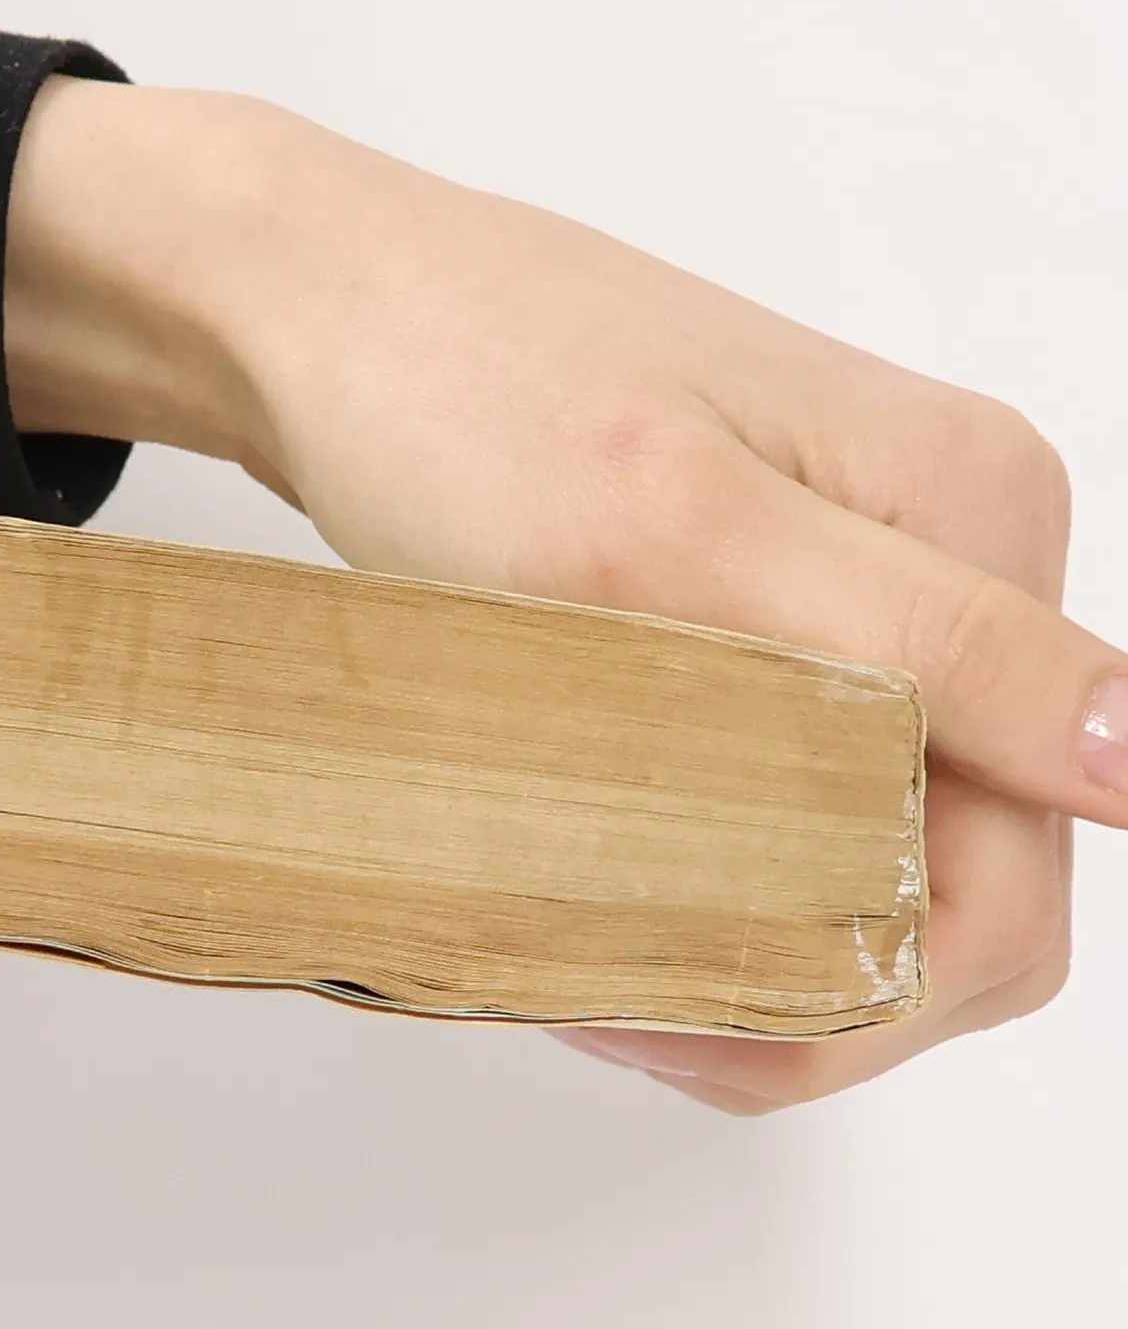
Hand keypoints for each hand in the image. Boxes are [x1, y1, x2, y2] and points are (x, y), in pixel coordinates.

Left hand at [6, 80, 1118, 1110]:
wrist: (319, 313)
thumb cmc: (459, 387)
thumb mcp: (678, 528)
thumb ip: (921, 643)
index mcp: (970, 521)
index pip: (1009, 866)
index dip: (867, 989)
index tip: (671, 1014)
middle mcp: (943, 556)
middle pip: (964, 875)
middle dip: (817, 983)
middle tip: (621, 1011)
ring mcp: (856, 585)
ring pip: (883, 850)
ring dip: (772, 943)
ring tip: (603, 966)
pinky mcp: (766, 608)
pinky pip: (806, 794)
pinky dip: (728, 877)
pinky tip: (620, 891)